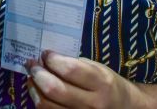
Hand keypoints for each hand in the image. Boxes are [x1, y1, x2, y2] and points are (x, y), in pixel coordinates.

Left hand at [25, 51, 144, 108]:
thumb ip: (75, 64)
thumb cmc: (108, 84)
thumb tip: (47, 59)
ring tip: (32, 76)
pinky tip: (38, 90)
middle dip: (38, 73)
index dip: (53, 60)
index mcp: (101, 83)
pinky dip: (39, 100)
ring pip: (47, 105)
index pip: (70, 70)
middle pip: (55, 90)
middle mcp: (92, 103)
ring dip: (34, 88)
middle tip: (32, 64)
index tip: (45, 53)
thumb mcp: (98, 68)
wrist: (124, 108)